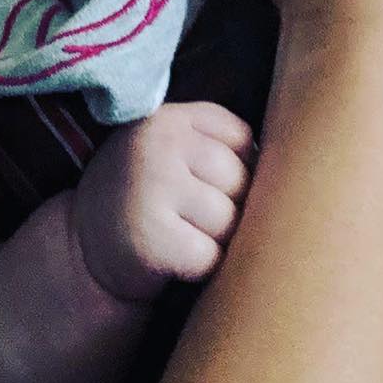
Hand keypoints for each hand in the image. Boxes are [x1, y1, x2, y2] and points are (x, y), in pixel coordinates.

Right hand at [71, 102, 252, 303]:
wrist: (86, 243)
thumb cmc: (147, 195)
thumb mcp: (172, 150)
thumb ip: (217, 142)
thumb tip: (297, 171)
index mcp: (167, 116)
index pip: (242, 139)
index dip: (235, 169)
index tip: (203, 181)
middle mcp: (156, 142)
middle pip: (241, 181)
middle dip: (229, 208)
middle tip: (190, 215)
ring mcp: (151, 186)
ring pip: (230, 221)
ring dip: (217, 240)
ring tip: (182, 233)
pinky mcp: (152, 236)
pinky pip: (211, 257)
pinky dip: (201, 266)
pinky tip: (172, 255)